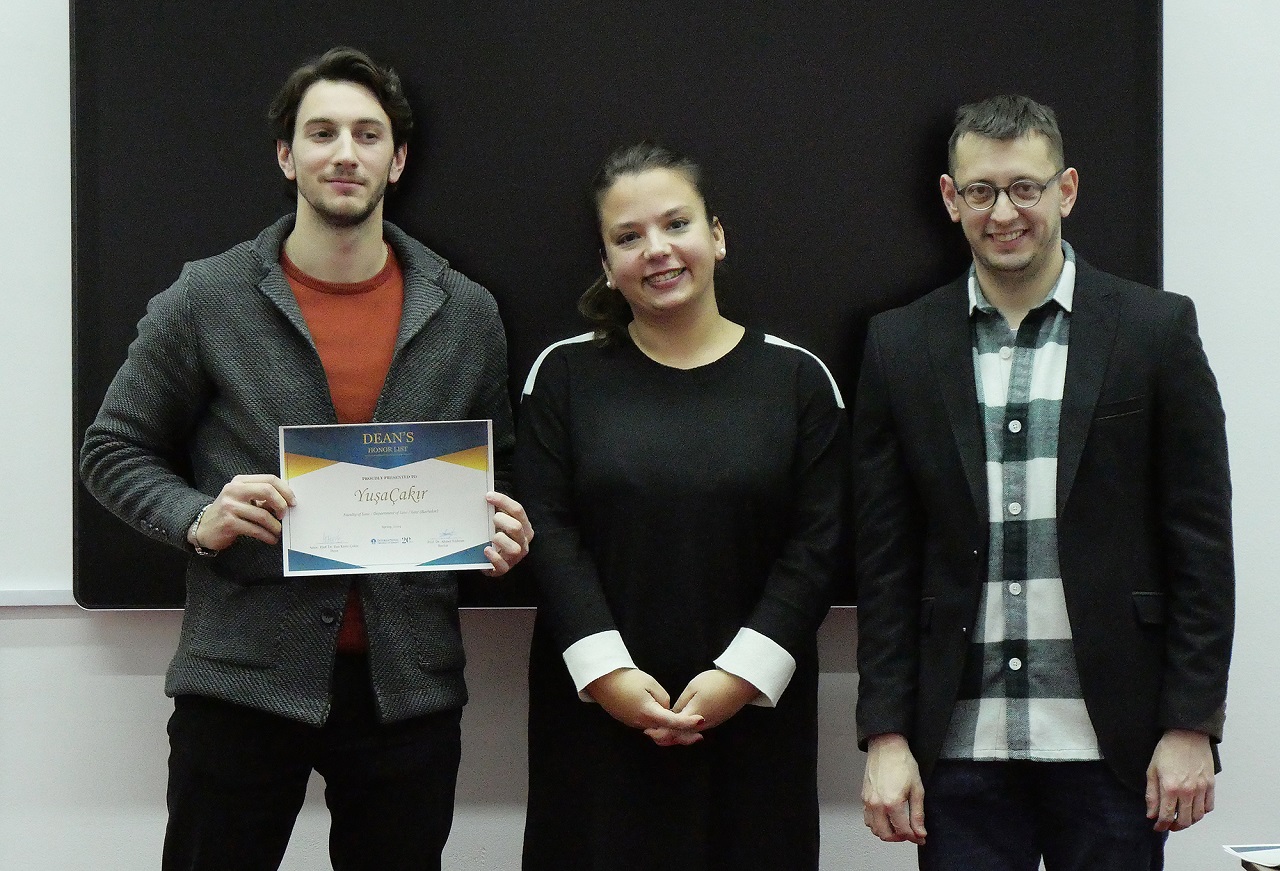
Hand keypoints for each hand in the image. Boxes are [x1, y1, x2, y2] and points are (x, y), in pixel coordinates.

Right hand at [190, 474, 295, 550]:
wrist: (204, 528)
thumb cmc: (229, 513)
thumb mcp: (244, 499)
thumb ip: (262, 498)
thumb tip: (286, 502)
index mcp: (240, 481)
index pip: (269, 479)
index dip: (285, 490)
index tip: (292, 502)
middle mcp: (234, 490)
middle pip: (267, 491)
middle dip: (281, 504)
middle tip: (284, 516)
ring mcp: (229, 506)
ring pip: (262, 514)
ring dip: (275, 526)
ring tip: (278, 531)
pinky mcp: (228, 523)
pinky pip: (255, 529)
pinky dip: (267, 535)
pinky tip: (271, 539)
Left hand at [482, 491, 532, 575]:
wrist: (493, 560)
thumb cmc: (498, 537)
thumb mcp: (502, 522)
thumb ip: (498, 509)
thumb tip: (488, 494)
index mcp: (525, 526)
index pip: (517, 510)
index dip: (502, 501)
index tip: (488, 496)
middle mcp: (523, 541)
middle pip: (516, 527)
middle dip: (501, 520)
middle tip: (492, 519)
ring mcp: (516, 557)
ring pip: (513, 548)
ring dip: (500, 539)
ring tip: (491, 537)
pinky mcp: (505, 568)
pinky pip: (502, 565)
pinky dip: (493, 557)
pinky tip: (486, 550)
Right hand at [586, 668, 703, 738]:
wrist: (602, 681)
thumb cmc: (626, 679)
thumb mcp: (650, 683)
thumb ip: (662, 698)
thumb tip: (665, 708)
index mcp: (648, 712)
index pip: (673, 721)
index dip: (688, 722)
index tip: (702, 721)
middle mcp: (642, 722)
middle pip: (666, 732)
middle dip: (683, 735)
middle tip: (699, 736)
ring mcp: (634, 723)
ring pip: (657, 730)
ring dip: (671, 731)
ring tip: (687, 729)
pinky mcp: (630, 720)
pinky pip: (648, 726)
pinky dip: (659, 726)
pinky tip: (667, 722)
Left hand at [643, 669, 758, 746]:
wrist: (741, 684)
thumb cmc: (716, 682)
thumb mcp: (693, 688)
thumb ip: (681, 703)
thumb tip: (671, 714)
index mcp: (694, 715)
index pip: (673, 729)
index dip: (660, 732)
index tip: (648, 730)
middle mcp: (702, 725)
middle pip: (680, 736)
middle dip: (665, 736)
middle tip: (651, 734)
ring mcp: (711, 724)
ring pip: (689, 734)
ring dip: (675, 735)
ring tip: (660, 731)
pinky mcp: (716, 721)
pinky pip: (697, 730)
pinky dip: (685, 731)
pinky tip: (679, 726)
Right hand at [862, 733, 926, 844]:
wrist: (886, 747)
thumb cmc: (902, 763)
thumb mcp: (917, 789)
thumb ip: (917, 814)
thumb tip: (920, 833)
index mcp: (892, 803)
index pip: (903, 831)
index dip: (914, 837)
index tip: (920, 837)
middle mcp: (877, 805)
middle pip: (886, 835)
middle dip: (899, 838)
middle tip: (910, 833)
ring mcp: (868, 801)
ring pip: (874, 829)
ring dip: (887, 832)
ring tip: (898, 826)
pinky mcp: (863, 797)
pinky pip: (867, 819)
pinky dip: (876, 824)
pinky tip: (887, 817)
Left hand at [1146, 729, 1214, 830]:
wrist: (1186, 735)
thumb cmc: (1167, 750)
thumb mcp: (1152, 771)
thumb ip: (1151, 795)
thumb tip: (1151, 814)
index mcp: (1170, 788)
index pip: (1166, 816)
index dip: (1161, 825)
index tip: (1157, 827)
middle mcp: (1188, 791)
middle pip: (1184, 820)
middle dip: (1175, 826)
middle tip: (1169, 825)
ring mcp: (1201, 789)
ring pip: (1197, 816)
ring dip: (1188, 822)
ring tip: (1180, 819)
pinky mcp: (1211, 785)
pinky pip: (1209, 806)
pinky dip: (1202, 812)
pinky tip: (1193, 809)